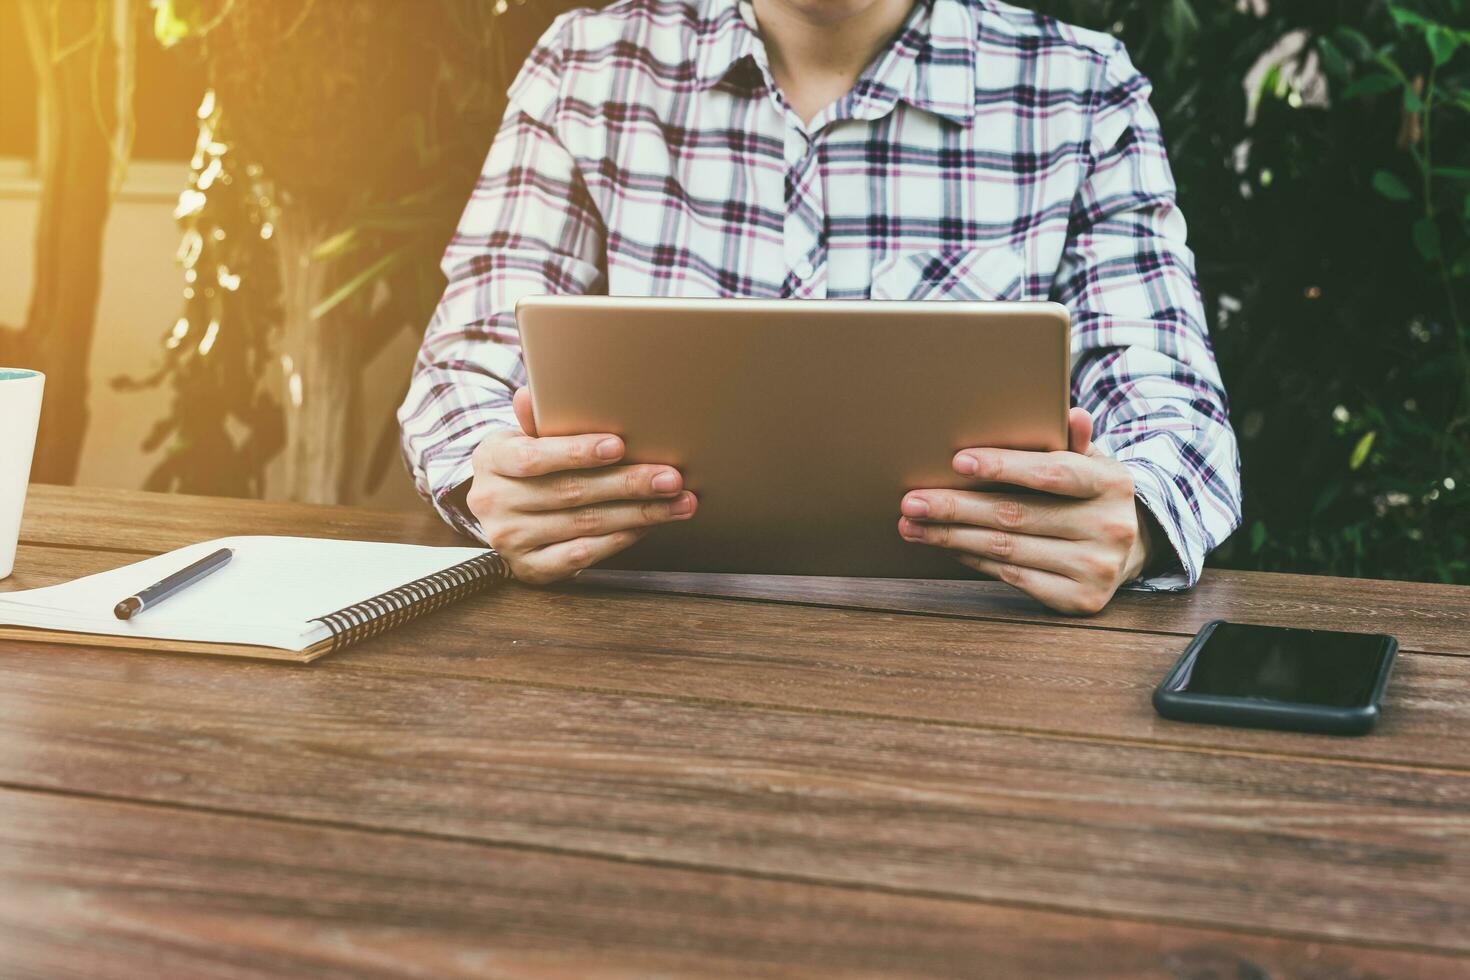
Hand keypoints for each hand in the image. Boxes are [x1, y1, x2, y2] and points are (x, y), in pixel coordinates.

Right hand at [466, 387, 696, 584]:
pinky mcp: (530, 568)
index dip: (576, 452)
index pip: (534, 457)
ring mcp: (511, 539)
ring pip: (584, 525)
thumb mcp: (522, 437)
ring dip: (638, 514)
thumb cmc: (523, 466)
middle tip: (671, 478)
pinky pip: (581, 555)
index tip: (619, 445)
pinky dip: (618, 539)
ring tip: (677, 503)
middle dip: (628, 484)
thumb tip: (533, 394)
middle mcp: (495, 502)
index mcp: (492, 460)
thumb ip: (536, 420)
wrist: (500, 514)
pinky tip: (646, 526)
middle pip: (570, 493)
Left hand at [897, 408, 1156, 614]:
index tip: (957, 462)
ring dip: (952, 537)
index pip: (1051, 473)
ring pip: (1006, 549)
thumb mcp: (1089, 462)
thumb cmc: (1090, 496)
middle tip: (911, 502)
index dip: (1003, 466)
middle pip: (1016, 515)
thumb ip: (1072, 441)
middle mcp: (1109, 527)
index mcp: (1112, 483)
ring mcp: (1096, 568)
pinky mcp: (1080, 600)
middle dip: (956, 507)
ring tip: (912, 526)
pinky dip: (974, 559)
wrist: (1128, 550)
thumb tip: (1073, 413)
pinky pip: (1012, 575)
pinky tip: (947, 546)